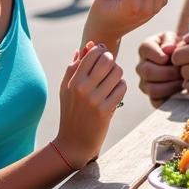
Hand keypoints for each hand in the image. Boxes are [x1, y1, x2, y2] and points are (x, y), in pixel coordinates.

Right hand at [55, 43, 125, 170]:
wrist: (72, 143)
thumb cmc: (70, 111)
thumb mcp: (66, 88)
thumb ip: (75, 65)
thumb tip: (88, 45)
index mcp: (73, 80)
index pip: (93, 53)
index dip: (101, 51)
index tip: (102, 57)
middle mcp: (82, 88)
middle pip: (108, 59)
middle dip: (111, 61)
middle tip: (109, 69)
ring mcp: (94, 100)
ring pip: (117, 72)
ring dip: (117, 75)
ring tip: (111, 83)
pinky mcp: (106, 111)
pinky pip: (122, 87)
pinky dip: (120, 88)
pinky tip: (114, 94)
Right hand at [136, 30, 183, 102]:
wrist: (187, 63)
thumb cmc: (180, 48)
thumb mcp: (176, 39)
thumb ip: (171, 41)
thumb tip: (167, 49)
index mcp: (146, 48)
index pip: (145, 49)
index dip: (157, 54)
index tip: (169, 57)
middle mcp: (141, 67)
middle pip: (147, 71)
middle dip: (168, 72)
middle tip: (181, 70)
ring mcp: (145, 84)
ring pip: (152, 89)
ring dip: (170, 85)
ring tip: (182, 80)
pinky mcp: (153, 98)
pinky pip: (157, 102)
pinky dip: (170, 96)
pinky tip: (180, 89)